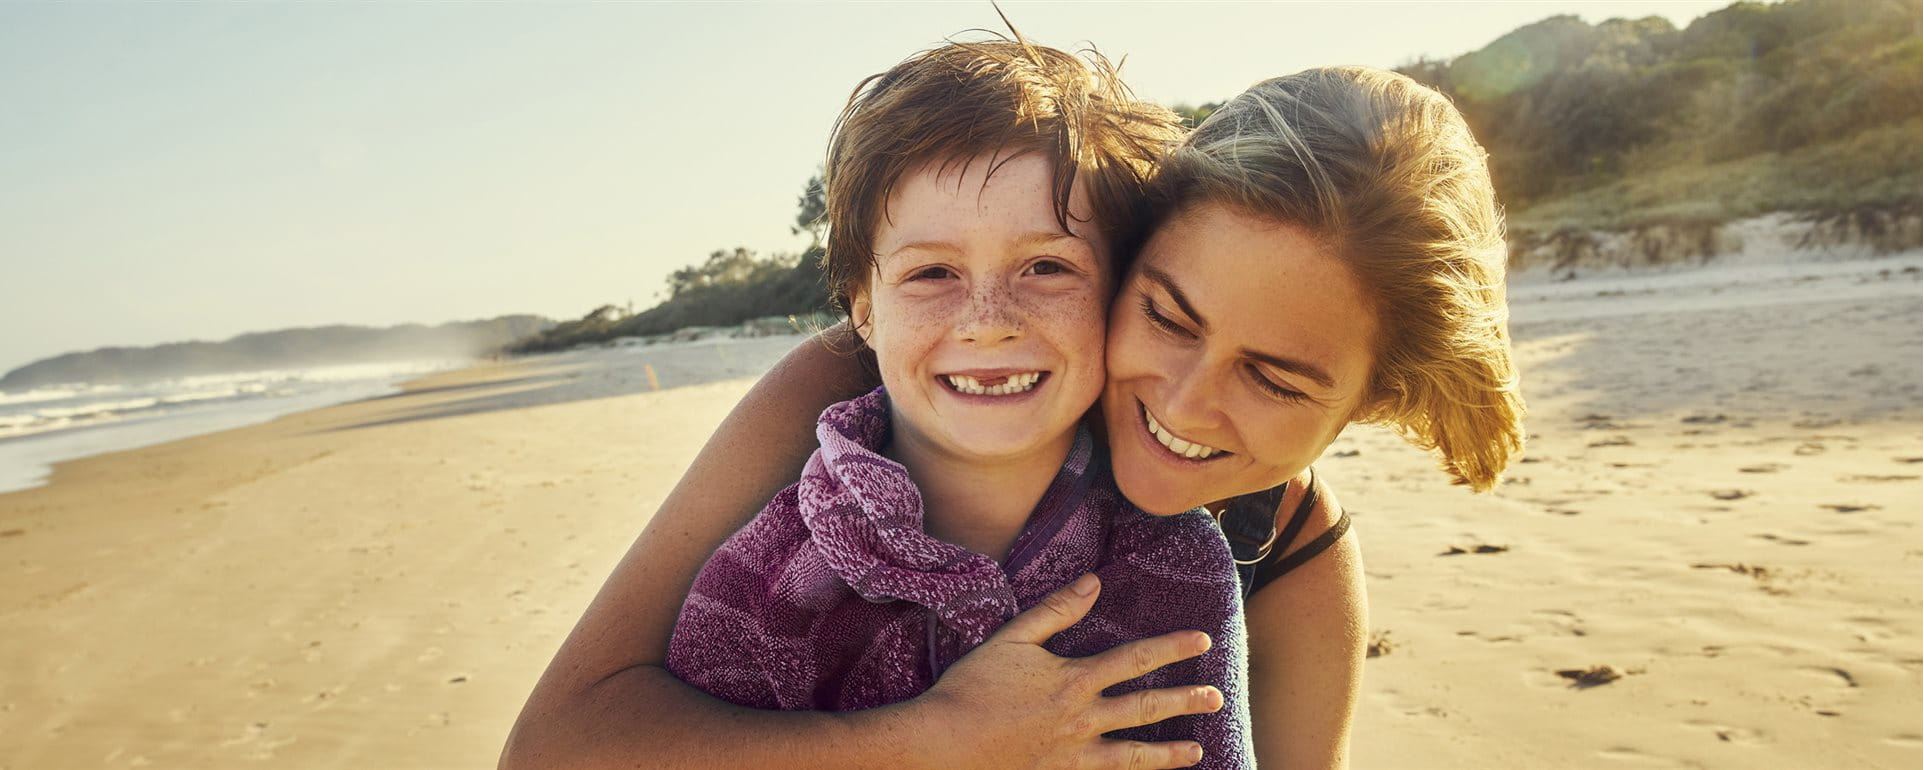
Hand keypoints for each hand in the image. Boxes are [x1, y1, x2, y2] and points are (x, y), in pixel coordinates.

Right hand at [913, 574, 1223, 769]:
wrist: (944, 744)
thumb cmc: (972, 688)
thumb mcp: (1012, 639)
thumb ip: (1057, 610)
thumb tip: (1094, 582)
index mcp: (1075, 680)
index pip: (1136, 659)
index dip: (1172, 648)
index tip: (1202, 641)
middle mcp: (1083, 720)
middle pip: (1145, 708)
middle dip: (1184, 701)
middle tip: (1216, 698)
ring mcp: (1074, 756)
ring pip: (1133, 754)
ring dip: (1168, 753)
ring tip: (1196, 751)